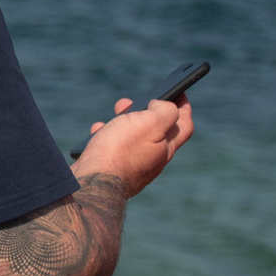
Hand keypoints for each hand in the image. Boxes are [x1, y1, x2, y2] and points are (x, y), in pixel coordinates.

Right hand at [75, 96, 194, 197]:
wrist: (92, 184)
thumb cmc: (120, 151)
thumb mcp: (149, 123)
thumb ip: (163, 111)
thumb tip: (162, 105)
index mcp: (166, 148)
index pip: (184, 126)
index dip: (184, 107)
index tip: (179, 92)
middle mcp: (153, 160)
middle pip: (158, 131)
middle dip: (149, 111)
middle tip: (139, 100)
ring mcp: (133, 168)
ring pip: (134, 138)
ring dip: (127, 121)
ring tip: (117, 111)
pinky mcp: (113, 172)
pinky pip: (114, 149)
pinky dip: (108, 136)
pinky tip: (98, 133)